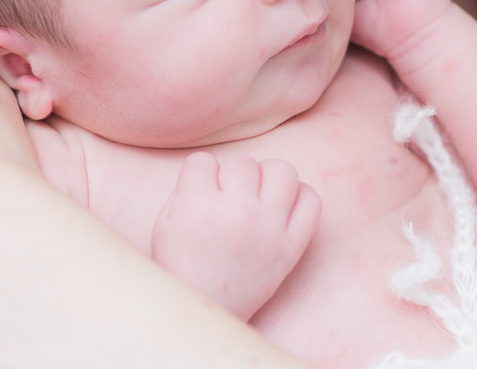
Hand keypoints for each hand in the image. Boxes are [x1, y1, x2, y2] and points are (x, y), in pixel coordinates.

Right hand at [151, 153, 320, 317]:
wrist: (199, 315)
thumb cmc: (180, 265)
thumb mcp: (165, 223)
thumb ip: (188, 187)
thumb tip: (219, 166)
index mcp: (199, 208)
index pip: (202, 161)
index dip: (198, 176)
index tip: (197, 197)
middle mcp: (237, 214)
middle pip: (243, 162)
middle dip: (230, 177)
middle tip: (226, 200)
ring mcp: (268, 230)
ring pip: (282, 170)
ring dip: (266, 178)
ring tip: (256, 197)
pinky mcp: (291, 248)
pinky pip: (311, 201)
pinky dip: (299, 196)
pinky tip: (280, 207)